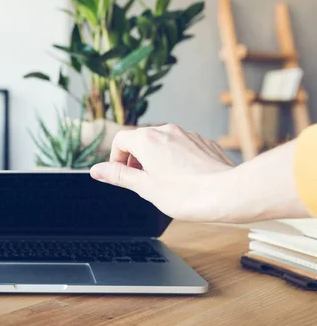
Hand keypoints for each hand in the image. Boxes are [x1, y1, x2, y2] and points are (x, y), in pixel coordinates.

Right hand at [90, 124, 235, 221]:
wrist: (228, 193)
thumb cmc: (187, 194)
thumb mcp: (145, 188)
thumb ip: (119, 175)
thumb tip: (97, 170)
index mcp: (147, 139)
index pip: (120, 140)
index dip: (115, 159)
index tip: (122, 176)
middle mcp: (166, 130)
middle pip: (140, 140)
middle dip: (136, 161)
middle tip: (142, 183)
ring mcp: (187, 134)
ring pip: (161, 143)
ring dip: (155, 160)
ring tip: (164, 184)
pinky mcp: (202, 142)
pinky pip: (180, 147)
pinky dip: (175, 160)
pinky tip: (183, 180)